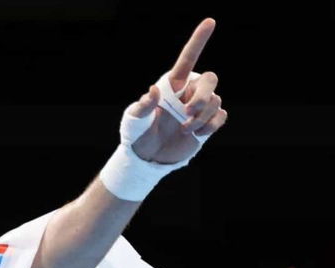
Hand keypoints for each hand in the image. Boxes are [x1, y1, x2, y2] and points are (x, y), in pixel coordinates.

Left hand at [127, 18, 227, 164]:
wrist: (147, 157)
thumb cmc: (137, 135)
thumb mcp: (134, 120)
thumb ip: (143, 105)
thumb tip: (153, 90)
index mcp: (172, 85)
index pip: (188, 58)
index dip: (198, 40)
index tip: (210, 22)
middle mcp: (188, 92)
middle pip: (210, 79)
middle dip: (203, 94)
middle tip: (187, 111)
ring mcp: (199, 107)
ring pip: (215, 101)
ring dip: (200, 117)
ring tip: (184, 129)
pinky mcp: (207, 123)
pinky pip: (221, 116)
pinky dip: (210, 126)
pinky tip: (196, 134)